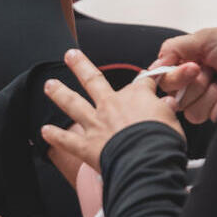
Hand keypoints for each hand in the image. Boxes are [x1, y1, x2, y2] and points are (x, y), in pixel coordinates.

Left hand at [42, 47, 184, 176]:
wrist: (147, 162)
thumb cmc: (163, 142)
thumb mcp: (173, 122)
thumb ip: (166, 111)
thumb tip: (168, 104)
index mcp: (136, 97)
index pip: (143, 82)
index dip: (149, 79)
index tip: (152, 78)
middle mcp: (112, 105)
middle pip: (93, 81)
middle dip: (80, 65)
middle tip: (70, 54)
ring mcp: (97, 125)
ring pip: (73, 104)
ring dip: (59, 93)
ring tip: (49, 85)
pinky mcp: (87, 146)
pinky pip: (68, 140)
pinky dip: (55, 136)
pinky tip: (44, 130)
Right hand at [153, 25, 216, 123]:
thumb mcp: (205, 38)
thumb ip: (174, 48)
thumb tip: (156, 64)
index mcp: (186, 64)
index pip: (164, 79)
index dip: (176, 76)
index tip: (194, 67)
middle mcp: (192, 83)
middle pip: (174, 96)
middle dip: (196, 83)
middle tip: (212, 71)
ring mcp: (204, 100)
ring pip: (189, 110)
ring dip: (208, 93)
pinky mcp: (216, 113)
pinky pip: (206, 116)